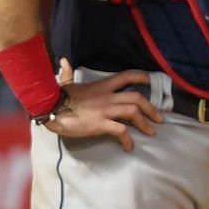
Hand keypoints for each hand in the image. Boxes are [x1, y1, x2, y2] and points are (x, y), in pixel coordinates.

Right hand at [40, 59, 163, 150]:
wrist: (49, 108)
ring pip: (133, 112)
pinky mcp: (100, 124)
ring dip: (145, 123)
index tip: (150, 81)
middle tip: (159, 119)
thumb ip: (67, 73)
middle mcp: (107, 96)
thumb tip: (64, 61)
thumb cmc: (56, 97)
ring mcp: (104, 110)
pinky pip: (120, 131)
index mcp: (102, 86)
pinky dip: (127, 139)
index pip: (126, 76)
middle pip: (137, 97)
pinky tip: (129, 147)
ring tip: (151, 132)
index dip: (141, 77)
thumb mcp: (65, 83)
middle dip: (151, 108)